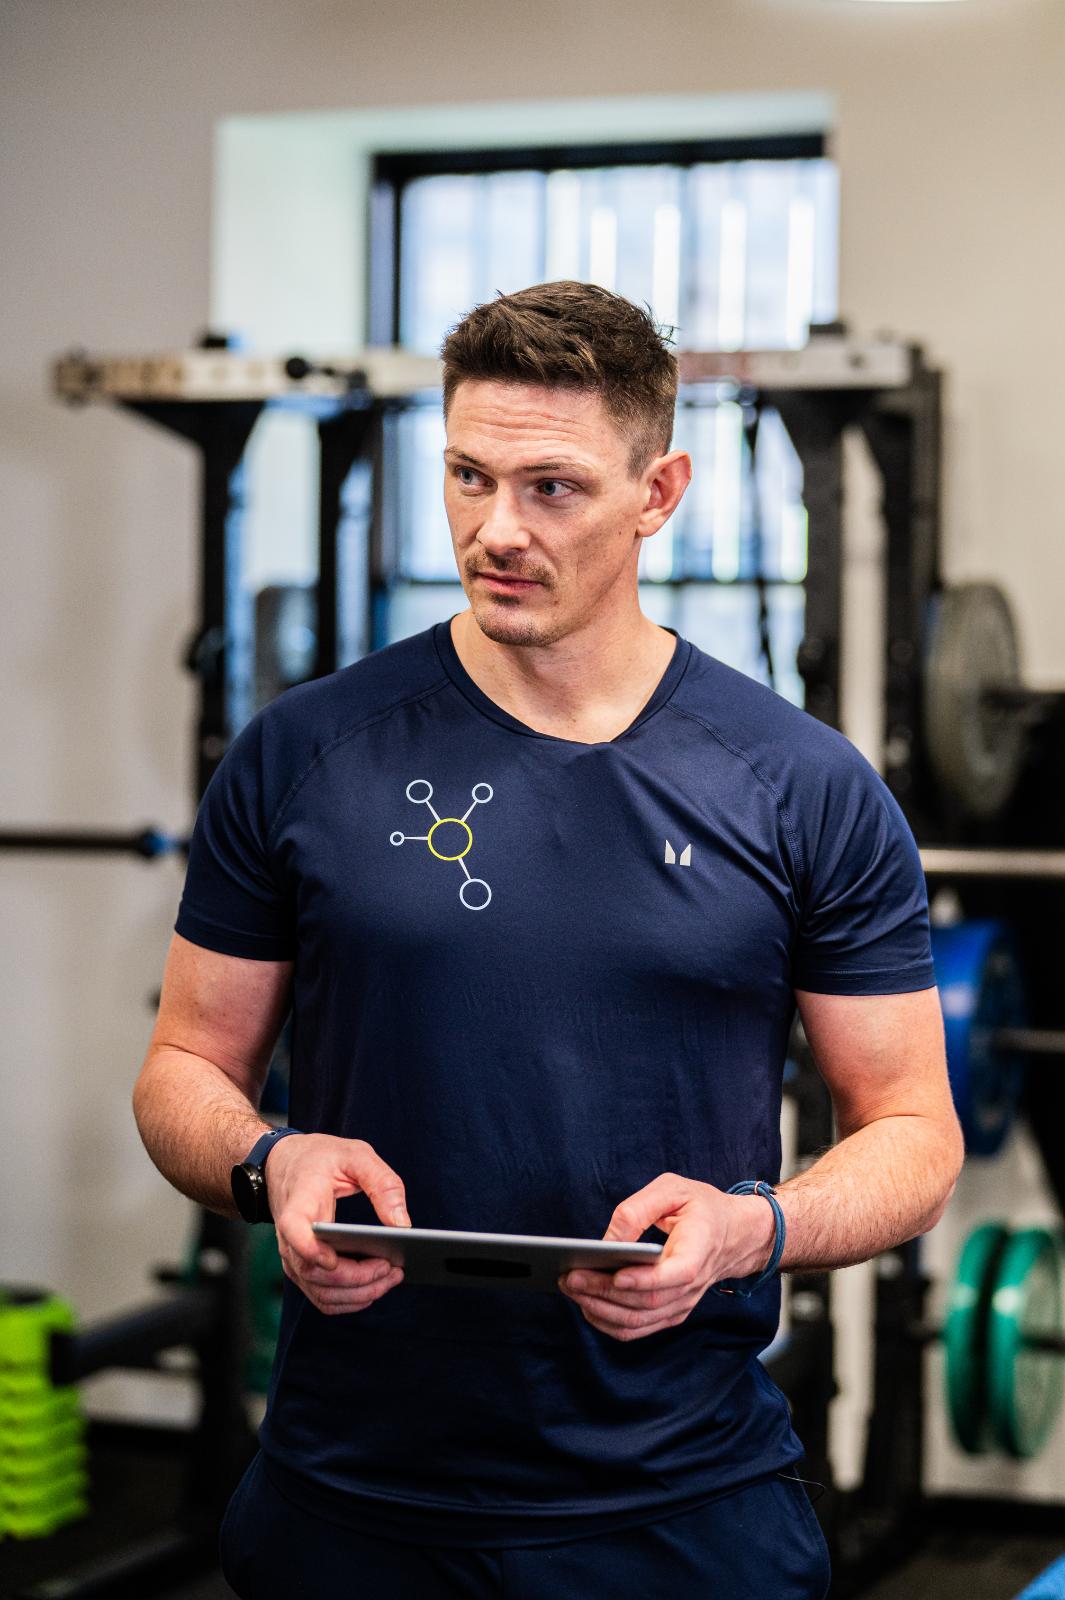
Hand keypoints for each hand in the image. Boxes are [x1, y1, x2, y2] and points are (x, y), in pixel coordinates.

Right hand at [266, 1134, 410, 1315]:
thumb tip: (402, 1224)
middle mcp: (290, 1237)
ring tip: (391, 1277)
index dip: (311, 1250)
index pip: (294, 1230)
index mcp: (300, 1202)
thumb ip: (382, 1184)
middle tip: (392, 1268)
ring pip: (321, 1292)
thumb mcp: (355, 1154)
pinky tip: (375, 1286)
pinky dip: (350, 1299)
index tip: (335, 1259)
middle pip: (315, 1273)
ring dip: (358, 1294)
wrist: (285, 1163)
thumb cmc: (319, 1158)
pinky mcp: (302, 1268)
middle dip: (357, 1279)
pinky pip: (323, 1296)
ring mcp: (294, 1256)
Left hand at [558, 1172, 775, 1341]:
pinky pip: (639, 1328)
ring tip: (571, 1289)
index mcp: (698, 1249)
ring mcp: (682, 1303)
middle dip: (604, 1292)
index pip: (674, 1275)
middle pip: (647, 1302)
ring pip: (640, 1321)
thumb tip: (607, 1243)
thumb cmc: (701, 1207)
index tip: (614, 1274)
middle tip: (570, 1278)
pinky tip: (587, 1305)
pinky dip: (609, 1323)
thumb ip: (638, 1209)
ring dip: (601, 1310)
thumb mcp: (673, 1189)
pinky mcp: (671, 1312)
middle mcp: (692, 1284)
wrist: (735, 1234)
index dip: (643, 1279)